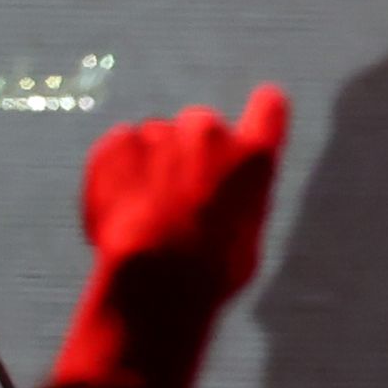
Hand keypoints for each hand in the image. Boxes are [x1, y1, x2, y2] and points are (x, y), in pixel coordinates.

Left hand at [81, 85, 288, 290]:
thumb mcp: (246, 237)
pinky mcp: (118, 143)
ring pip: (157, 139)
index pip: (269, 106)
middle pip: (201, 125)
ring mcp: (161, 134)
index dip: (260, 112)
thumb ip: (237, 199)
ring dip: (152, 164)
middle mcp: (210, 133)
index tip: (252, 119)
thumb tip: (223, 199)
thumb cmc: (208, 271)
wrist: (152, 280)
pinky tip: (121, 207)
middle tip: (179, 195)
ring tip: (145, 212)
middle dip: (191, 151)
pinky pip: (120, 147)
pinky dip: (118, 171)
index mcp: (254, 156)